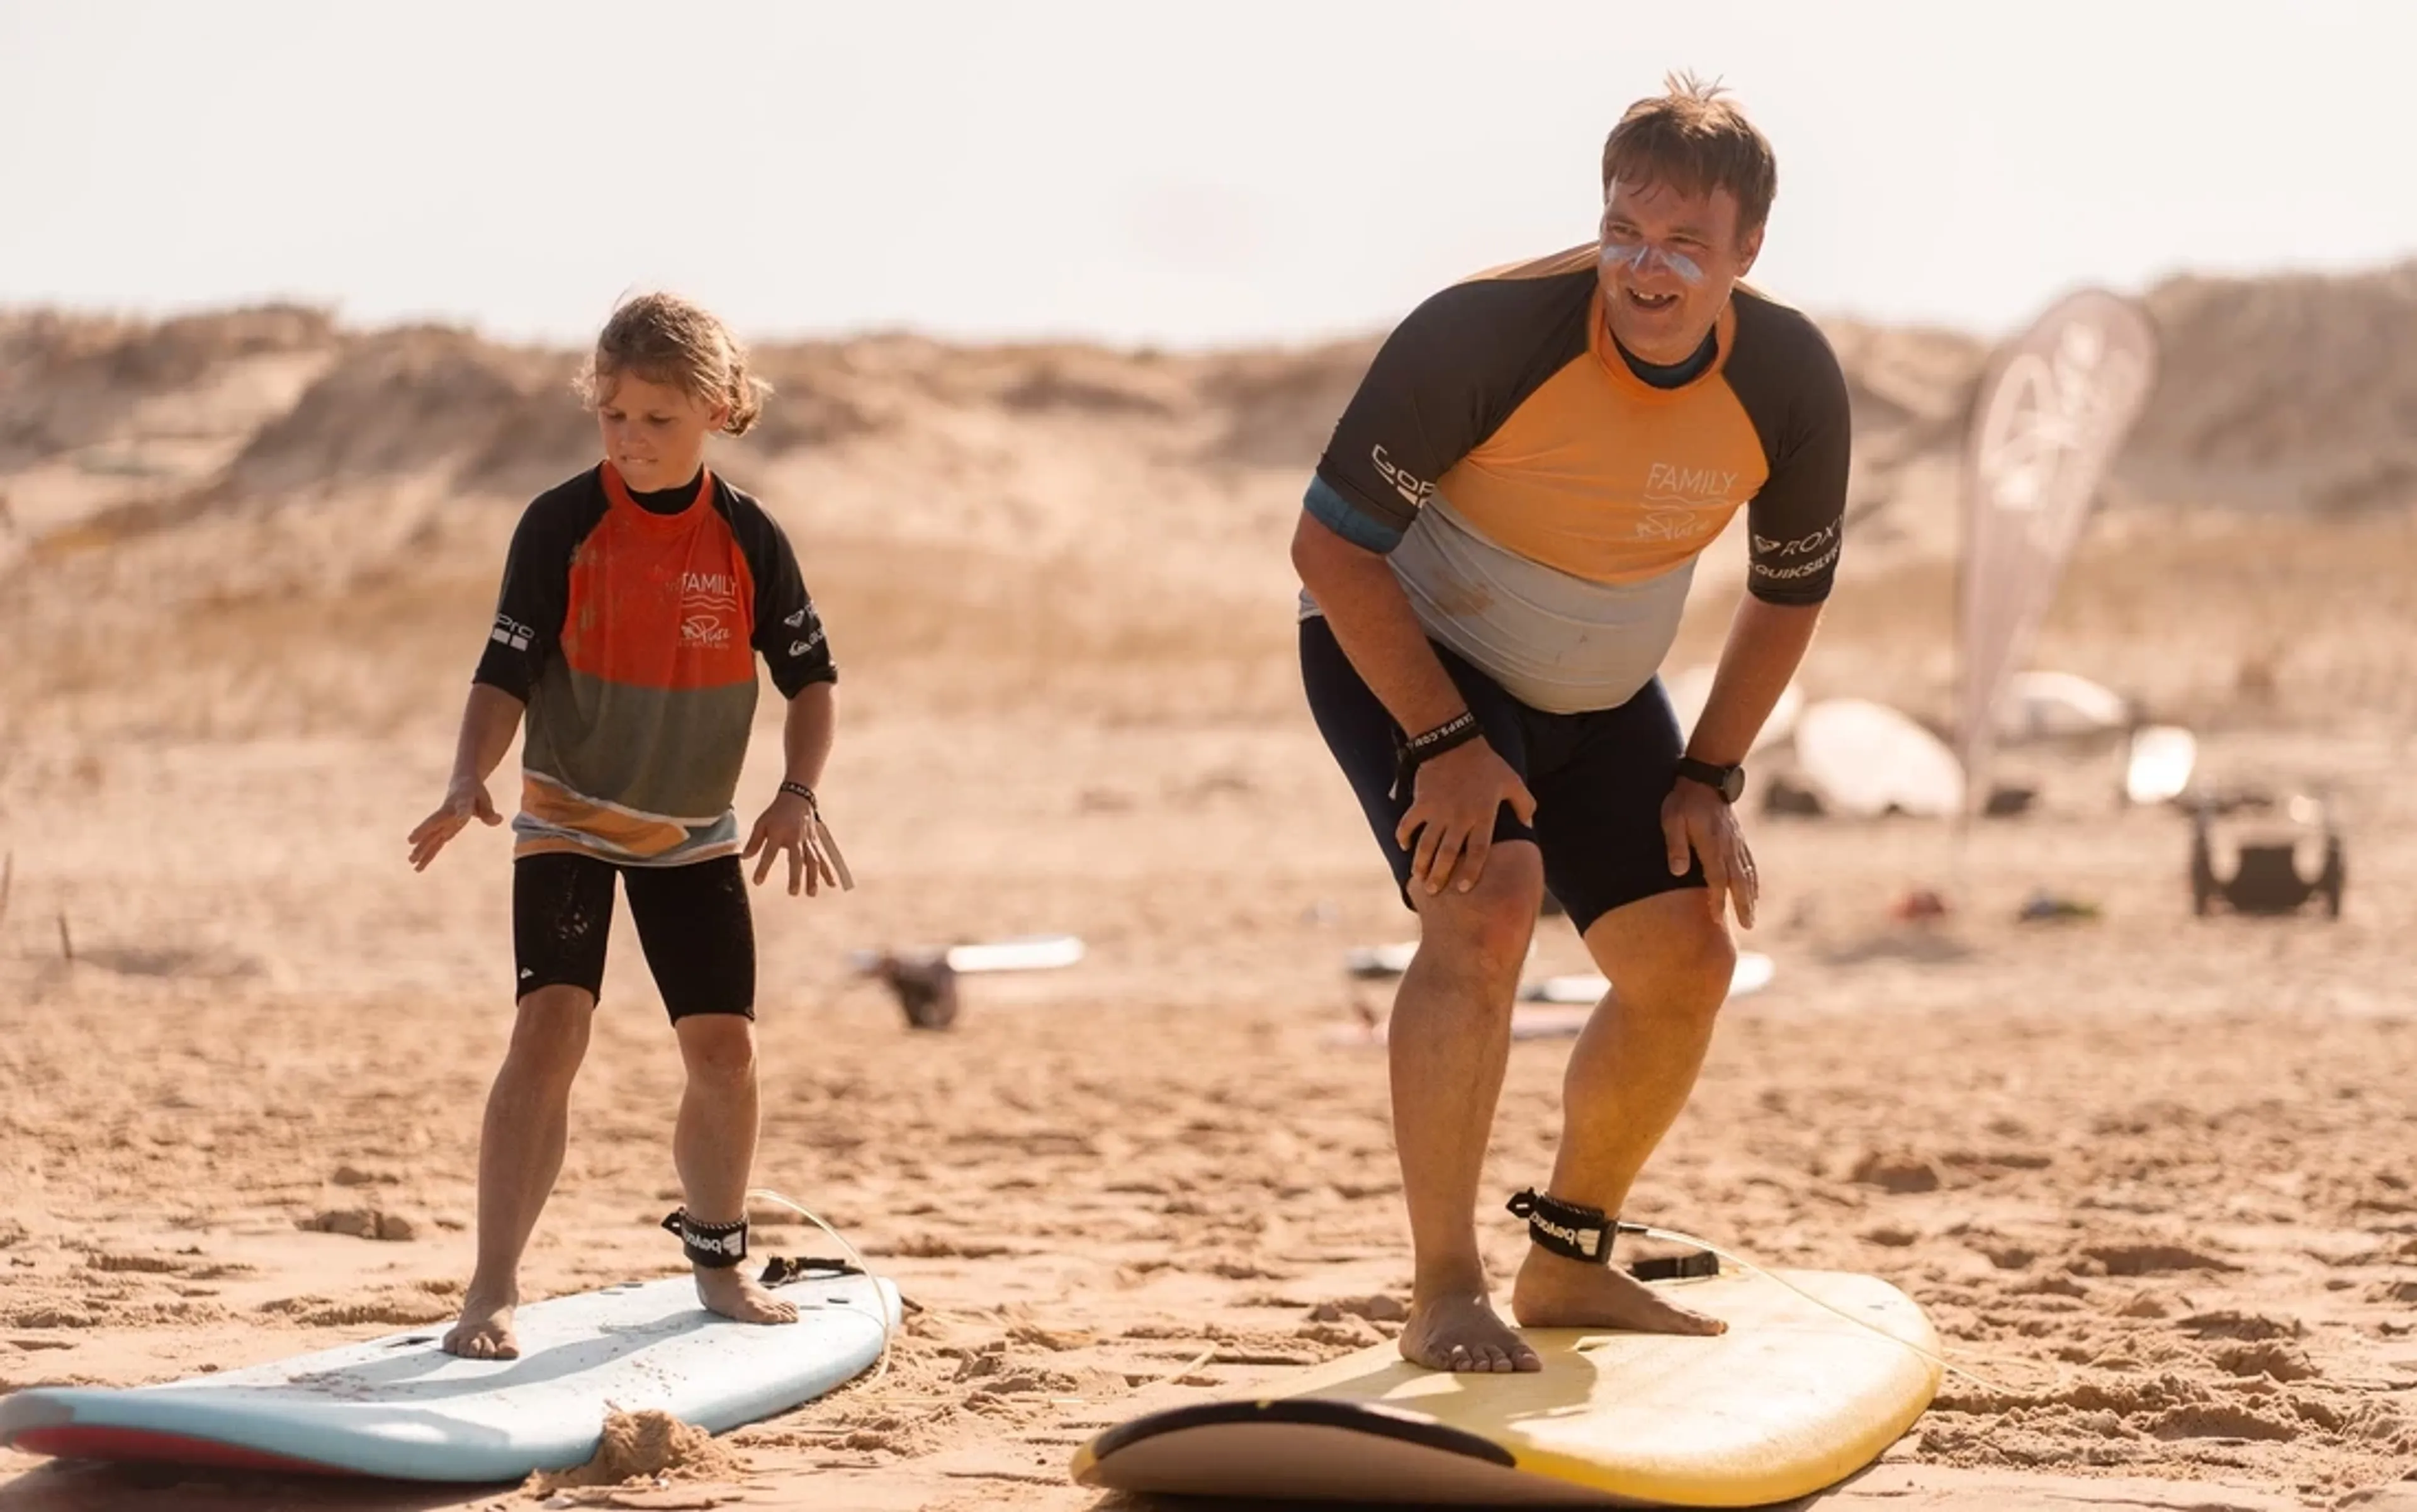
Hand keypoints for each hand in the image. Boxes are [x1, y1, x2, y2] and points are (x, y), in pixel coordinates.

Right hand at [408, 779, 500, 870]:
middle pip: (436, 822)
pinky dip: (428, 854)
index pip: (463, 807)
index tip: (460, 819)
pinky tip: (418, 865)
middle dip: (425, 831)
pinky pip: (435, 843)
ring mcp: (444, 822)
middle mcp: (448, 812)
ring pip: (431, 835)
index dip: (462, 812)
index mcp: (461, 801)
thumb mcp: (484, 799)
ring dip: (422, 847)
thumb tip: (498, 820)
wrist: (462, 782)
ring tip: (411, 861)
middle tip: (411, 840)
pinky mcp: (443, 830)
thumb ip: (488, 812)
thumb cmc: (475, 792)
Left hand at [744, 792, 837, 897]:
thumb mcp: (762, 823)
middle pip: (797, 859)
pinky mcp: (816, 842)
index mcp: (778, 833)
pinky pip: (823, 858)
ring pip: (813, 860)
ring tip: (811, 893)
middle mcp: (795, 838)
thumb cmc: (776, 812)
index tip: (757, 882)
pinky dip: (828, 871)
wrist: (797, 797)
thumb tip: (744, 858)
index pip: (770, 853)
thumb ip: (754, 842)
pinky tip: (831, 884)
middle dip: (796, 876)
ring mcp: (808, 840)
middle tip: (793, 892)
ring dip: (813, 877)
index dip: (763, 867)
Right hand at [1395, 739, 1536, 895]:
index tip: (1463, 888)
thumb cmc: (1486, 764)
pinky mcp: (1421, 802)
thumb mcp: (1512, 781)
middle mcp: (1459, 817)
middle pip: (1448, 854)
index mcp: (1482, 816)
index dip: (1471, 872)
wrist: (1454, 742)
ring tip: (1419, 877)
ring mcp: (1438, 810)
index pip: (1477, 851)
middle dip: (1440, 875)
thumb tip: (1530, 824)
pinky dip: (1403, 836)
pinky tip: (1404, 846)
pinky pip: (1408, 824)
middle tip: (1434, 891)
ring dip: (1421, 863)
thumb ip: (1524, 803)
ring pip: (1426, 844)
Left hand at [1661, 777, 1756, 927]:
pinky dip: (1754, 881)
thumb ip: (1676, 846)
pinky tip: (1754, 893)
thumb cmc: (1684, 800)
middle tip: (1747, 926)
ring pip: (1747, 874)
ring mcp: (1736, 843)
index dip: (1717, 899)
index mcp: (1711, 845)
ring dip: (1750, 897)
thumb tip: (1678, 873)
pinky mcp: (1739, 839)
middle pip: (1738, 881)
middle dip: (1742, 905)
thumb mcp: (1672, 820)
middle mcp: (1728, 847)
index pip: (1717, 878)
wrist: (1707, 777)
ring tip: (1751, 917)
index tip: (1717, 919)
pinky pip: (1750, 864)